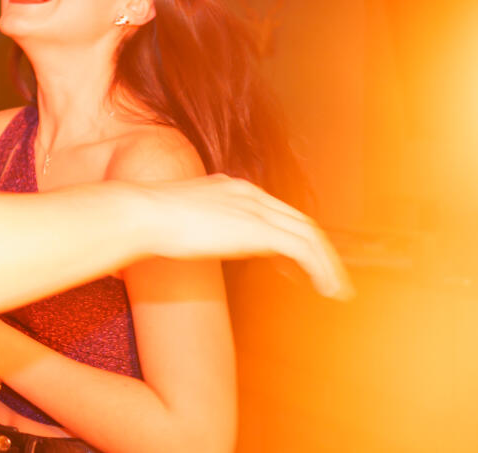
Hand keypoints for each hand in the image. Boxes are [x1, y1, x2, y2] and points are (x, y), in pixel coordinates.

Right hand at [132, 175, 352, 299]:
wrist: (141, 214)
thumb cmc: (145, 220)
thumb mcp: (179, 216)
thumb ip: (198, 223)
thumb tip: (194, 238)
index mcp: (230, 187)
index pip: (275, 210)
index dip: (292, 234)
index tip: (301, 259)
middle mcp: (248, 193)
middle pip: (299, 220)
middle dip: (319, 250)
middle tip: (330, 276)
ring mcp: (255, 209)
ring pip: (308, 234)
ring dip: (327, 263)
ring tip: (336, 289)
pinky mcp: (259, 229)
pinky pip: (304, 249)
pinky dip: (321, 268)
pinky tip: (326, 288)